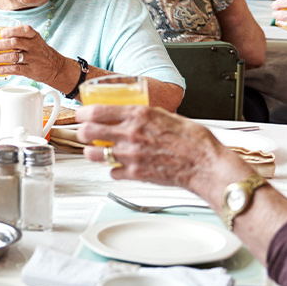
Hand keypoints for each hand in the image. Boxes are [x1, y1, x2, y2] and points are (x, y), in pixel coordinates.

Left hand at [0, 24, 67, 87]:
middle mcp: (34, 46)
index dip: (13, 31)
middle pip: (15, 43)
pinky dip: (5, 69)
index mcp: (34, 36)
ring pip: (14, 57)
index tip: (2, 33)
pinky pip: (16, 69)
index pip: (25, 30)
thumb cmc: (40, 52)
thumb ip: (20, 38)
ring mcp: (32, 59)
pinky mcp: (31, 70)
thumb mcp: (34, 41)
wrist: (56, 67)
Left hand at [75, 104, 226, 191]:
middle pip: (88, 132)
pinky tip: (119, 166)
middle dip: (82, 131)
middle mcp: (130, 134)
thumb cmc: (193, 140)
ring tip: (96, 151)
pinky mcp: (135, 174)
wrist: (205, 165)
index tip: (81, 113)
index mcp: (138, 115)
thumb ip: (147, 114)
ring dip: (92, 152)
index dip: (82, 112)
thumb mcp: (167, 115)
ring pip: (94, 154)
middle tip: (84, 132)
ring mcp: (130, 155)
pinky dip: (113, 170)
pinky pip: (112, 172)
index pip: (96, 111)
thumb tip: (135, 114)